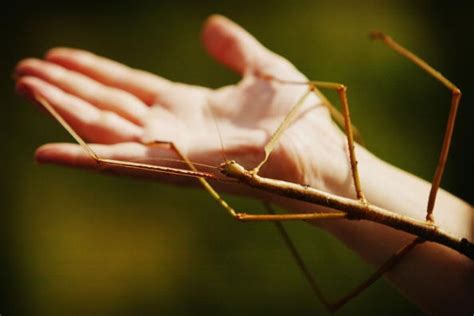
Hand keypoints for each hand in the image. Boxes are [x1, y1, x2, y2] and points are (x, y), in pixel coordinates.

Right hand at [15, 15, 348, 194]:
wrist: (319, 150)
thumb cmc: (297, 117)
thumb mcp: (262, 69)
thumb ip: (234, 48)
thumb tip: (209, 27)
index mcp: (188, 107)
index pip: (129, 86)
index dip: (94, 71)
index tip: (60, 56)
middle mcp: (172, 129)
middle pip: (108, 104)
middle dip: (66, 88)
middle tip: (24, 69)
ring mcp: (171, 149)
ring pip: (105, 127)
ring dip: (64, 108)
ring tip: (24, 84)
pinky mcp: (177, 166)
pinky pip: (122, 162)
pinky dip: (83, 158)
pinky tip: (45, 150)